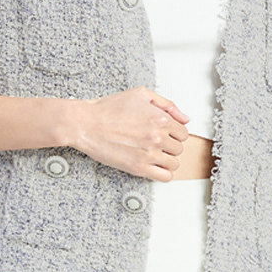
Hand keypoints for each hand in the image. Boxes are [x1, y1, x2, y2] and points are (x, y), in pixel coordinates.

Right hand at [71, 89, 191, 180]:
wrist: (86, 124)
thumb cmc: (108, 109)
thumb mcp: (140, 94)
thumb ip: (167, 105)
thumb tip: (185, 118)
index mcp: (160, 118)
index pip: (183, 132)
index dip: (174, 132)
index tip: (165, 133)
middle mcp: (157, 136)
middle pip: (179, 148)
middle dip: (169, 145)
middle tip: (156, 143)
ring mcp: (149, 153)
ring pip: (174, 163)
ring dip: (167, 159)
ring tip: (154, 154)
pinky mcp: (139, 168)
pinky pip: (164, 177)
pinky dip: (163, 173)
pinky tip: (154, 166)